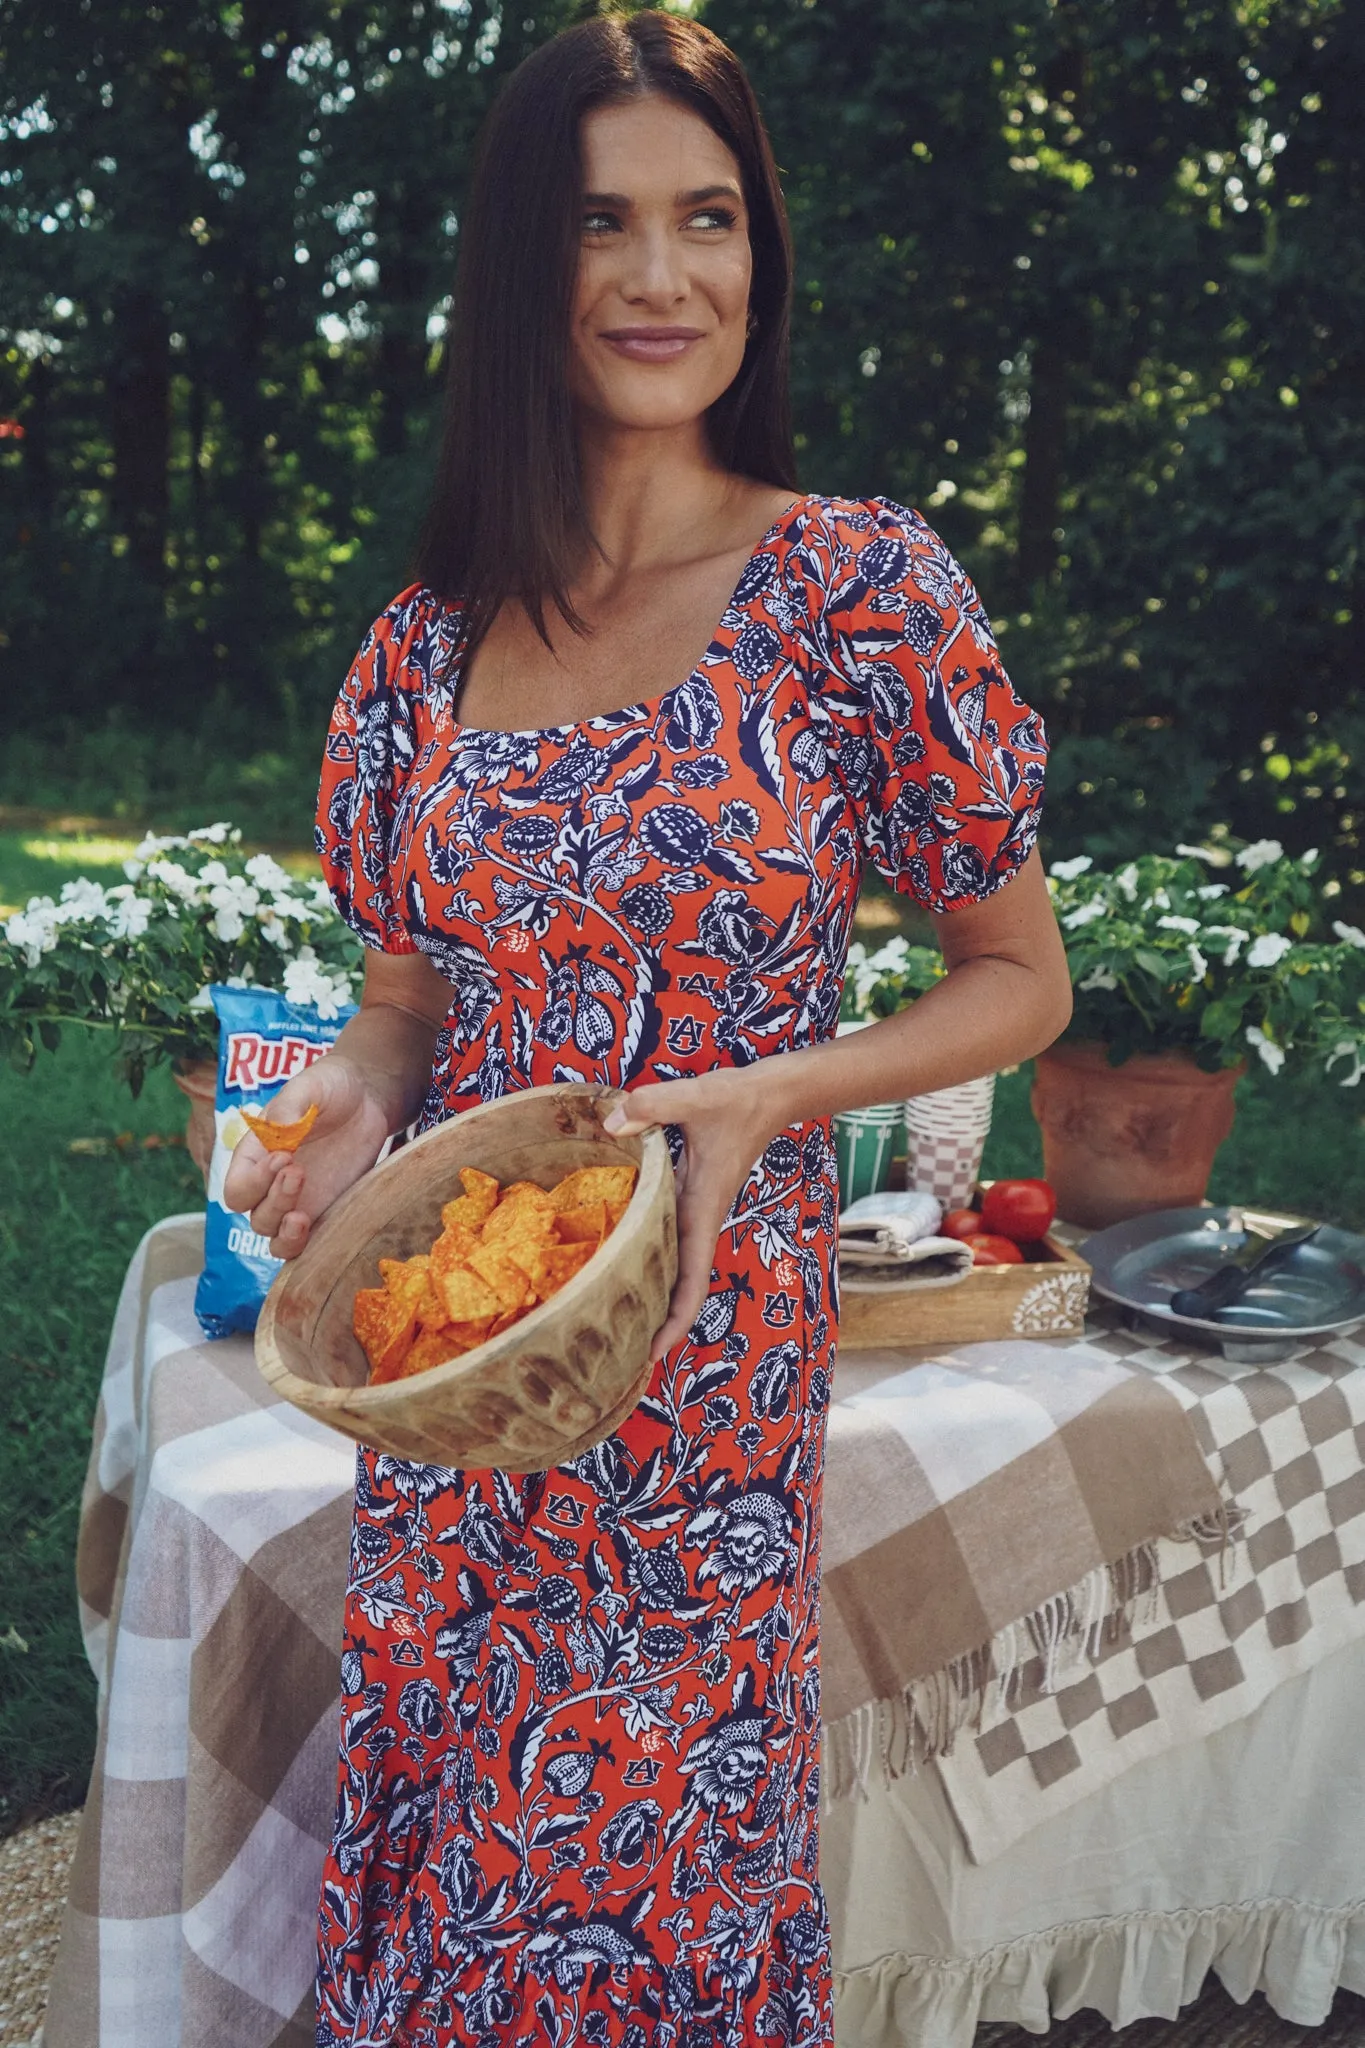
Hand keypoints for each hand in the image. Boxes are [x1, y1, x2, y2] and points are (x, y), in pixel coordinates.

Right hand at [222, 1053, 393, 1259]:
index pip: (238, 1186)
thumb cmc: (330, 1087)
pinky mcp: (326, 1213)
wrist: (368, 1098)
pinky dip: (307, 1247)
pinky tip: (318, 1228)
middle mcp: (271, 1185)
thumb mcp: (309, 1086)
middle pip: (255, 1215)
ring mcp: (298, 1203)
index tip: (283, 1157)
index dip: (253, 1181)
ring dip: (284, 1234)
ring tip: (302, 1217)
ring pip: (274, 1238)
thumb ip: (290, 1108)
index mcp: (256, 1155)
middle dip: (274, 1200)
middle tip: (298, 1171)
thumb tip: (280, 1135)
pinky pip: (306, 1245)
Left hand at [601, 1067, 783, 1360]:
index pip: (692, 1280)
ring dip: (654, 1297)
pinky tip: (622, 1261)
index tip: (654, 1353)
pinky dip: (651, 1260)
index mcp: (702, 1209)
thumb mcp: (695, 1097)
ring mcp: (694, 1210)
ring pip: (675, 1267)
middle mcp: (700, 1219)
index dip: (675, 1321)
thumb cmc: (738, 1099)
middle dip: (658, 1326)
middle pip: (682, 1287)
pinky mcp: (689, 1196)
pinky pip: (669, 1240)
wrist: (769, 1095)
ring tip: (615, 1324)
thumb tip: (610, 1124)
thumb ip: (652, 1107)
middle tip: (620, 1357)